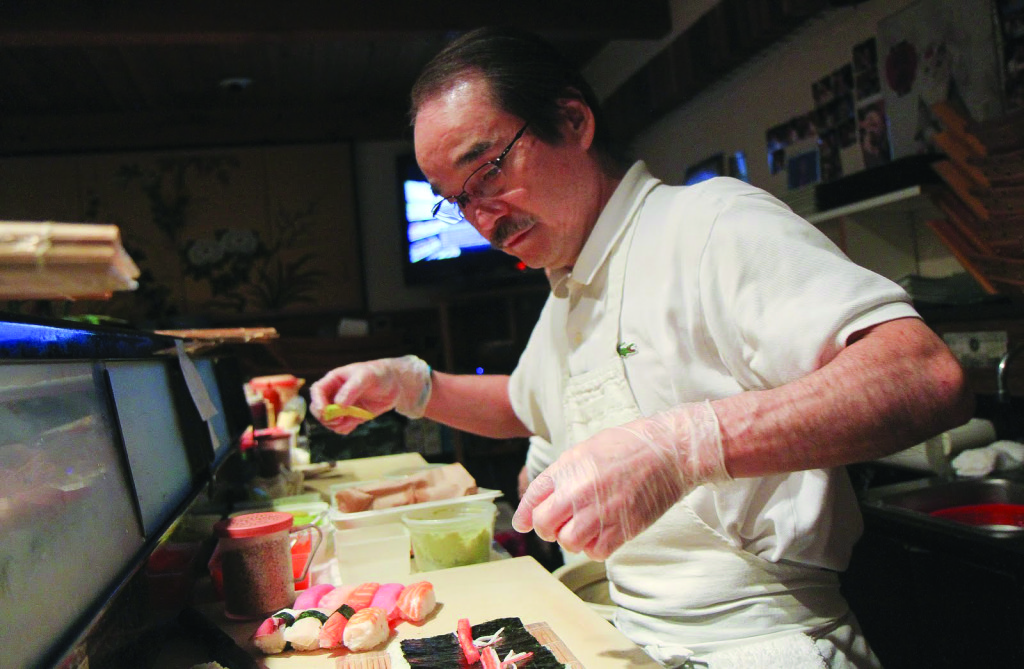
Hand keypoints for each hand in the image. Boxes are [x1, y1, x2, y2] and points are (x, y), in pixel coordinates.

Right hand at [308, 355, 430, 433]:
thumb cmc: (379, 374)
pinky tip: (356, 423)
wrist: (394, 385)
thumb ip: (351, 389)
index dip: (317, 402)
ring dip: (336, 425)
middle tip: (339, 420)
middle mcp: (334, 394)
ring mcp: (341, 407)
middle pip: (318, 409)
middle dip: (325, 417)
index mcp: (333, 380)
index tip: (326, 412)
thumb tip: (338, 404)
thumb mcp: (366, 376)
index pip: (316, 391)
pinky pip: (340, 428)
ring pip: (328, 421)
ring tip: (352, 420)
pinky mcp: (350, 417)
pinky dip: (345, 429)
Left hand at [512, 401, 729, 559]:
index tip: (523, 524)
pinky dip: (595, 548)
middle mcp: (579, 492)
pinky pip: (595, 552)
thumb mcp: (586, 450)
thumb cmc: (629, 446)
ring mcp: (600, 512)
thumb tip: (542, 497)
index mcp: (568, 469)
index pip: (533, 498)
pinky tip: (602, 534)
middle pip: (544, 525)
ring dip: (572, 539)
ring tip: (585, 527)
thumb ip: (562, 474)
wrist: (668, 452)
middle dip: (548, 528)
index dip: (525, 514)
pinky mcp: (621, 529)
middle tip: (559, 525)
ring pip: (568, 542)